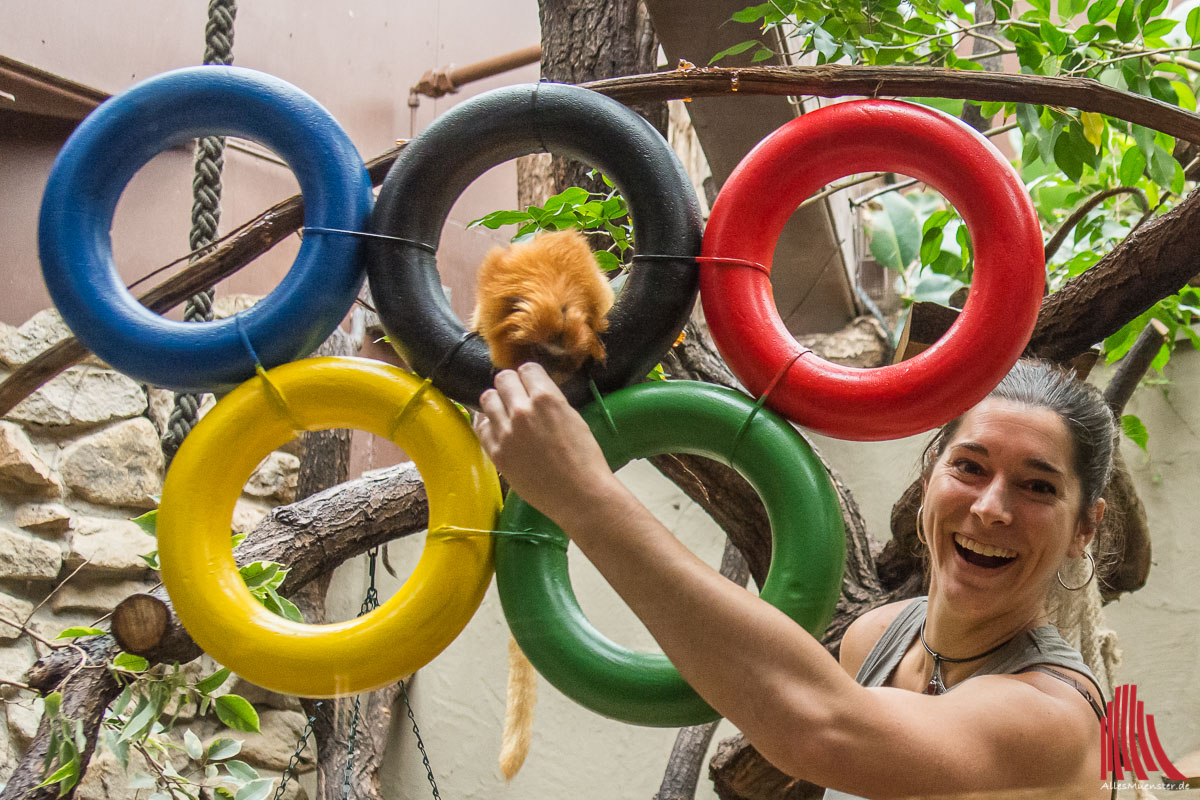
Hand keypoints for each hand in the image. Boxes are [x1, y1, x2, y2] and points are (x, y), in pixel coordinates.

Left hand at [474, 363, 619, 523]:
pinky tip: (497, 429)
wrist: (579, 495)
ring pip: (487, 399)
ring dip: (496, 402)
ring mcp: (505, 431)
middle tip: (516, 397)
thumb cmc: (585, 458)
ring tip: (504, 413)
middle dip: (511, 385)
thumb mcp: (573, 418)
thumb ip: (551, 401)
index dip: (530, 376)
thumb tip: (535, 393)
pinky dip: (487, 424)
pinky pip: (480, 426)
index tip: (531, 384)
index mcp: (546, 398)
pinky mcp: (496, 452)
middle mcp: (521, 410)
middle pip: (503, 379)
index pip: (527, 368)